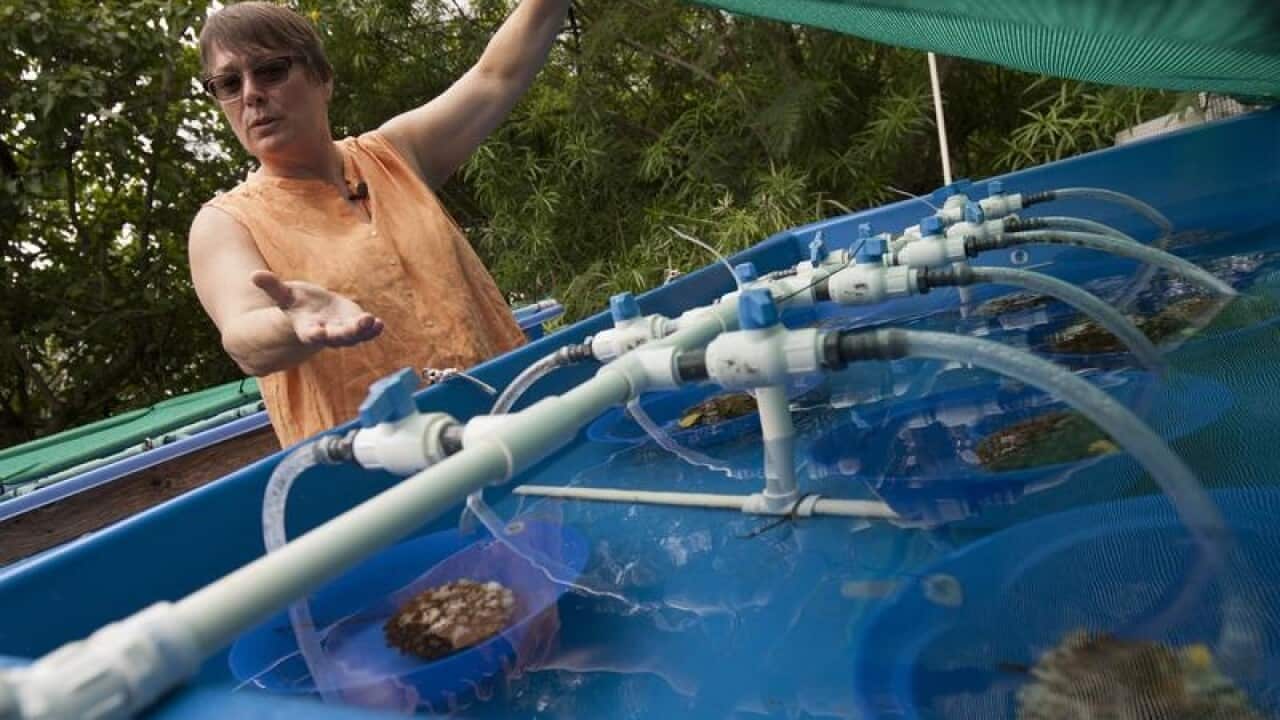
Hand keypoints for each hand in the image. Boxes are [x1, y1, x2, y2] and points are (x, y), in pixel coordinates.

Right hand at [251, 270, 384, 347]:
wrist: (313, 315)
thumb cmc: (297, 305)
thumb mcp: (285, 295)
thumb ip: (273, 287)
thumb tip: (253, 274)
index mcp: (308, 328)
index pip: (311, 334)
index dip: (316, 333)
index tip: (320, 332)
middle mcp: (327, 333)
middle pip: (337, 337)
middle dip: (347, 332)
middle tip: (359, 325)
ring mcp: (343, 331)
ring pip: (354, 335)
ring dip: (364, 330)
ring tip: (373, 321)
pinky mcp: (356, 325)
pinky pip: (366, 331)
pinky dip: (373, 329)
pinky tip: (380, 324)